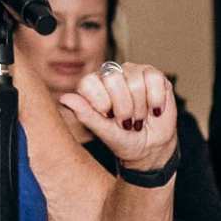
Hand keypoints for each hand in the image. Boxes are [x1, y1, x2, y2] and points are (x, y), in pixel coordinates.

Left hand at [64, 58, 178, 172]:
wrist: (151, 147)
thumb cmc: (123, 140)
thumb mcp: (103, 132)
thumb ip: (86, 114)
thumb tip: (65, 98)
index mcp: (93, 86)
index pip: (89, 81)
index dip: (100, 101)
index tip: (107, 117)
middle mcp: (112, 75)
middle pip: (113, 78)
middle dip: (123, 107)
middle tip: (126, 121)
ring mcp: (133, 72)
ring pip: (136, 81)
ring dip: (140, 108)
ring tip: (139, 118)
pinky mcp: (154, 75)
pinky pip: (154, 79)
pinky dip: (156, 100)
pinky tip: (154, 110)